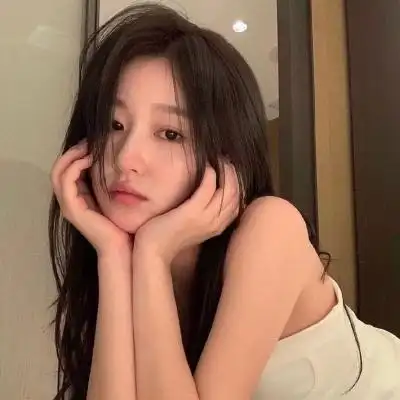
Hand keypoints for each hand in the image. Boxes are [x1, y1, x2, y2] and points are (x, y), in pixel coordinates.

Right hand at [51, 140, 131, 257]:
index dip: (78, 153)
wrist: (124, 247)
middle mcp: (71, 201)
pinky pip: (67, 180)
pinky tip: (91, 158)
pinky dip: (75, 166)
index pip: (70, 169)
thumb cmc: (125, 225)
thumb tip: (126, 166)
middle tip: (89, 139)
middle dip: (73, 150)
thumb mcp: (118, 199)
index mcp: (81, 198)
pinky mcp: (73, 209)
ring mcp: (70, 206)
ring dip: (72, 155)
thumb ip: (116, 184)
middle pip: (61, 168)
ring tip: (89, 145)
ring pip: (59, 171)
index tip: (94, 141)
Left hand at [133, 162, 239, 265]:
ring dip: (225, 171)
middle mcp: (216, 223)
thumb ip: (201, 212)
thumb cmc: (168, 235)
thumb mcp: (190, 224)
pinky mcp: (192, 212)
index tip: (230, 168)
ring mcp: (206, 218)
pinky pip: (208, 188)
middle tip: (226, 159)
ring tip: (219, 159)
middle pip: (236, 194)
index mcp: (217, 226)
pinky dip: (210, 175)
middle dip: (234, 173)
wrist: (153, 250)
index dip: (236, 183)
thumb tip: (206, 194)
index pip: (238, 201)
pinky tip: (207, 166)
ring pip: (228, 190)